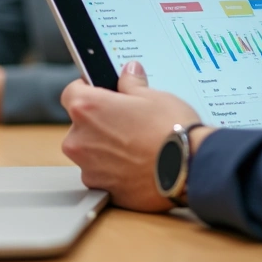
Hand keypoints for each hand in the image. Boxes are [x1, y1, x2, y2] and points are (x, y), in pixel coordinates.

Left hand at [61, 61, 202, 211]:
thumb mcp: (153, 95)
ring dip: (105, 147)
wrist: (190, 168)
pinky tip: (137, 164)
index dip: (88, 90)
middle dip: (100, 121)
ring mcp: (88, 167)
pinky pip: (101, 173)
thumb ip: (131, 83)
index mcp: (87, 108)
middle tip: (128, 120)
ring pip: (90, 151)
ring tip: (137, 145)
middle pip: (80, 124)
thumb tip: (128, 73)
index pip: (72, 92)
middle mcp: (79, 139)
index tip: (103, 93)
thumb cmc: (170, 130)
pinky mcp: (100, 188)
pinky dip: (114, 169)